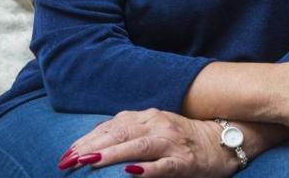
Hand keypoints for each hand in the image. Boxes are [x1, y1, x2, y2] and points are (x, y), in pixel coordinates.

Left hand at [58, 108, 236, 176]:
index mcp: (148, 117)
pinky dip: (146, 169)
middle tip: (68, 161)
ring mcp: (171, 142)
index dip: (87, 139)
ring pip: (137, 146)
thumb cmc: (183, 138)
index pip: (111, 126)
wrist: (223, 141)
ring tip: (89, 162)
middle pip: (119, 134)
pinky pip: (163, 165)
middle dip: (91, 147)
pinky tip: (130, 172)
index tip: (66, 153)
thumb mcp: (155, 128)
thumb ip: (129, 130)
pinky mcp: (184, 161)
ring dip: (111, 154)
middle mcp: (157, 124)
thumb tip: (94, 139)